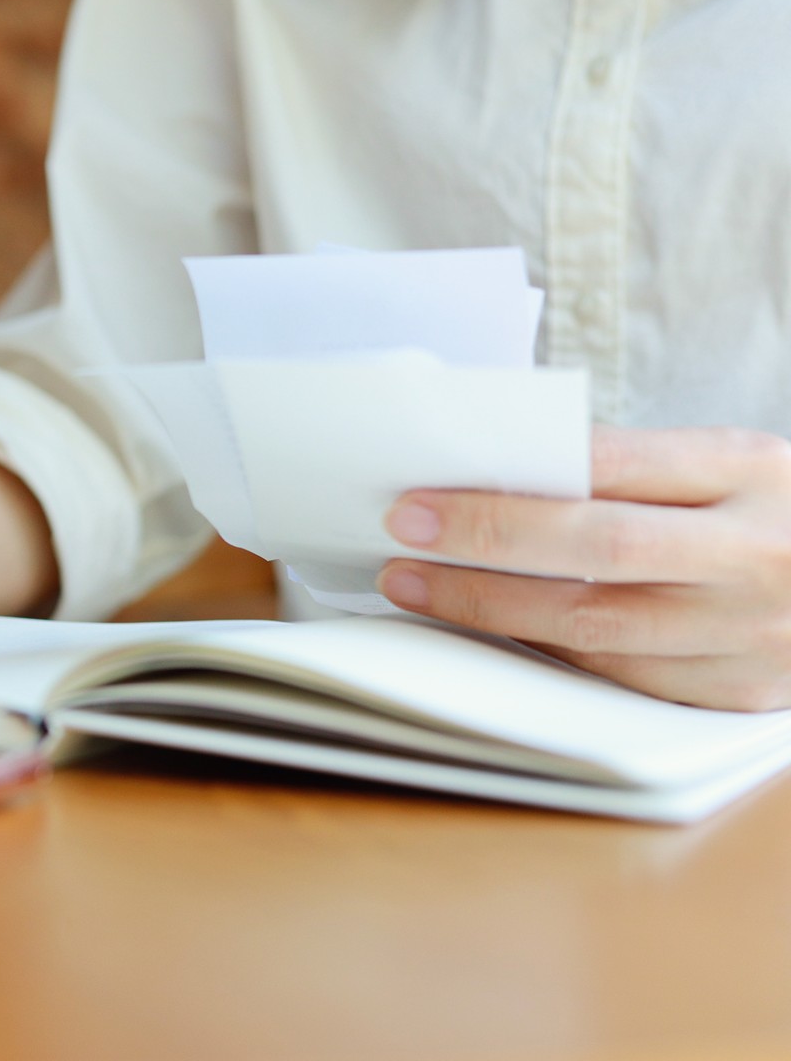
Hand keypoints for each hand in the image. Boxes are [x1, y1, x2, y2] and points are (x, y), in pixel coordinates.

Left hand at [376, 425, 790, 710]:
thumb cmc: (774, 515)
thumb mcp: (730, 465)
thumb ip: (631, 469)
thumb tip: (496, 474)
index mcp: (752, 472)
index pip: (616, 468)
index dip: (520, 480)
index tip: (429, 488)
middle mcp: (756, 554)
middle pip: (601, 549)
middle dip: (489, 540)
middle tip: (405, 530)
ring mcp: (752, 631)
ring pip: (598, 626)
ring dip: (491, 605)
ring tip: (416, 584)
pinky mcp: (737, 692)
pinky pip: (618, 675)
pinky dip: (541, 650)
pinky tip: (484, 628)